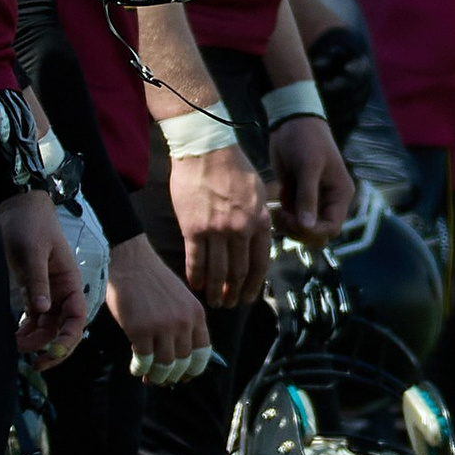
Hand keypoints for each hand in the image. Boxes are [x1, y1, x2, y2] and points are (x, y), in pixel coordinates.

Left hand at [0, 194, 86, 365]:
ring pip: (47, 327)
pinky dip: (27, 331)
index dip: (68, 339)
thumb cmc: (30, 225)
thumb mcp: (33, 252)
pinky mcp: (33, 292)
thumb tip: (41, 311)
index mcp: (70, 282)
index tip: (51, 353)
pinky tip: (15, 337)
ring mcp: (48, 293)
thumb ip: (36, 281)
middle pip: (63, 328)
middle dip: (51, 348)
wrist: (18, 207)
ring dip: (35, 341)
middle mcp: (62, 292)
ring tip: (15, 348)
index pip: (76, 318)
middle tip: (35, 364)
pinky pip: (34, 319)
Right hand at [104, 232, 210, 385]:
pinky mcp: (140, 330)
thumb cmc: (153, 281)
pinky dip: (139, 369)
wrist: (131, 262)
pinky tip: (135, 367)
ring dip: (156, 376)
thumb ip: (184, 324)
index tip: (184, 376)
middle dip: (172, 376)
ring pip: (164, 366)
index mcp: (196, 315)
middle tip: (162, 379)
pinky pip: (144, 361)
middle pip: (183, 363)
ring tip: (148, 376)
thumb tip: (179, 358)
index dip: (193, 370)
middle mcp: (183, 323)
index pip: (203, 354)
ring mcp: (162, 327)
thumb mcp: (180, 300)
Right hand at [168, 137, 272, 306]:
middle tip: (229, 304)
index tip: (248, 297)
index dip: (253, 285)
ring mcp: (217, 230)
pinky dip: (196, 276)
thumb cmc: (233, 168)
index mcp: (261, 221)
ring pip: (217, 271)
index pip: (260, 263)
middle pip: (238, 272)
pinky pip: (196, 260)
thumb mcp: (259, 193)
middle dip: (234, 293)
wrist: (206, 150)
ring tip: (213, 301)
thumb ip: (260, 220)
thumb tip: (259, 245)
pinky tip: (195, 285)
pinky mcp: (193, 228)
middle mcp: (241, 229)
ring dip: (215, 291)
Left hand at [269, 113, 353, 242]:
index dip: (313, 231)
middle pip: (317, 233)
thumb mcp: (308, 167)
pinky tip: (280, 194)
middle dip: (298, 230)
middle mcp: (328, 202)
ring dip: (288, 223)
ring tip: (277, 206)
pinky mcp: (297, 197)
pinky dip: (283, 213)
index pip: (332, 228)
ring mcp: (312, 201)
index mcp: (340, 195)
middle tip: (281, 216)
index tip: (293, 221)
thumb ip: (308, 197)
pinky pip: (291, 216)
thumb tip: (307, 226)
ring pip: (302, 228)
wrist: (291, 123)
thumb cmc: (306, 141)